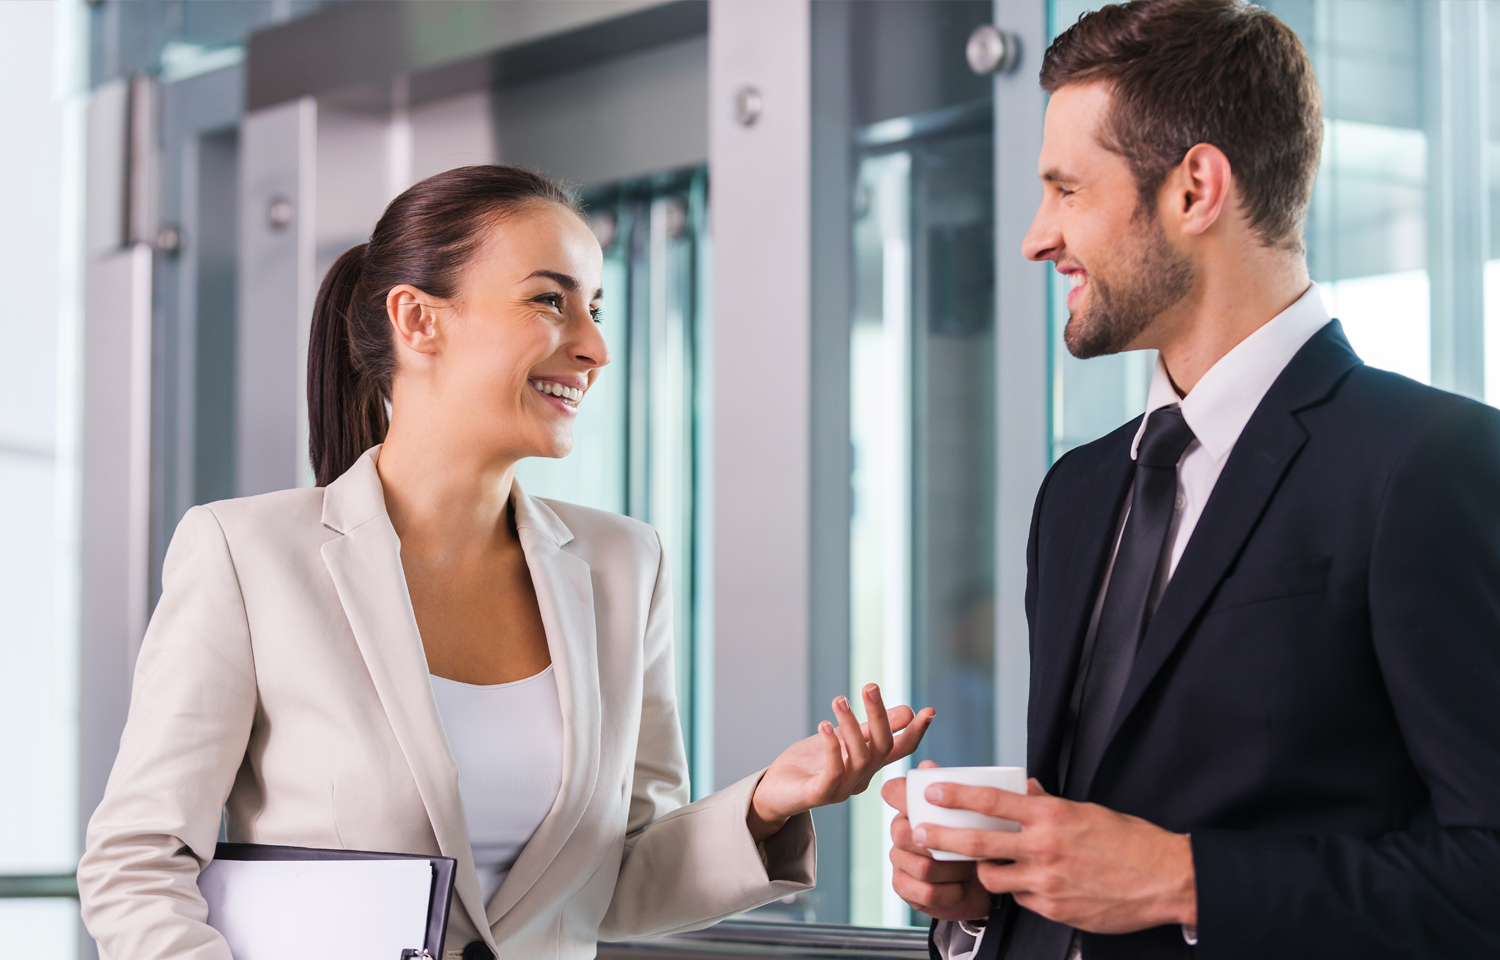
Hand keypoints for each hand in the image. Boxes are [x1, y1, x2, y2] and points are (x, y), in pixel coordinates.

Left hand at [747, 684, 934, 841]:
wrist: (774, 790)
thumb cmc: (809, 764)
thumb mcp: (844, 738)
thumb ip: (872, 728)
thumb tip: (908, 711)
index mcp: (870, 765)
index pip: (899, 749)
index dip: (915, 732)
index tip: (929, 711)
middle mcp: (861, 779)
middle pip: (881, 748)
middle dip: (879, 717)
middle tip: (870, 687)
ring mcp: (842, 790)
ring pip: (860, 758)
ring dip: (851, 727)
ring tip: (839, 701)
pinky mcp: (820, 795)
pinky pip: (834, 772)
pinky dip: (832, 747)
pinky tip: (825, 725)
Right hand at [882, 761, 993, 920]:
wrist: (978, 885)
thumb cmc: (972, 843)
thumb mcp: (970, 816)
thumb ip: (956, 790)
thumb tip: (928, 765)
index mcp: (911, 808)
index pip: (893, 792)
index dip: (902, 794)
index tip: (931, 796)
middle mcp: (899, 832)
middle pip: (903, 833)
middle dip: (941, 843)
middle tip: (969, 845)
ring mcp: (899, 861)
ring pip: (922, 865)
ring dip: (952, 869)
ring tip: (969, 868)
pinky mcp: (903, 888)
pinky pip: (926, 891)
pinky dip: (951, 891)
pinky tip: (961, 887)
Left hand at [910, 778, 1195, 933]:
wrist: (1165, 879)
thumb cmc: (1128, 840)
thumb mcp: (1086, 811)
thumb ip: (1048, 804)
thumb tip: (1022, 792)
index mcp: (1052, 815)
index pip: (993, 800)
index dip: (957, 795)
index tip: (932, 790)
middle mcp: (1044, 847)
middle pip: (978, 841)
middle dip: (943, 837)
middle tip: (918, 833)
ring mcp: (1047, 881)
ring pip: (993, 876)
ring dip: (985, 870)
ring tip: (987, 863)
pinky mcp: (1054, 909)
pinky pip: (1021, 898)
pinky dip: (1020, 890)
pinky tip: (1033, 884)